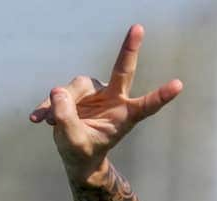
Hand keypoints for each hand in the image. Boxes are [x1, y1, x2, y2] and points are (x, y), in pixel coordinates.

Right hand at [28, 24, 181, 182]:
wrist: (77, 156)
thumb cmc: (83, 153)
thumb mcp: (74, 142)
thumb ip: (68, 119)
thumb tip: (58, 91)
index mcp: (124, 116)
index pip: (146, 105)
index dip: (161, 96)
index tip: (179, 85)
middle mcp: (113, 99)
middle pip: (123, 70)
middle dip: (129, 48)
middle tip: (138, 27)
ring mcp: (96, 93)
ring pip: (75, 87)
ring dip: (61, 105)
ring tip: (52, 123)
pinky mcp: (78, 91)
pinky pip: (60, 92)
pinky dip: (48, 106)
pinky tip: (37, 119)